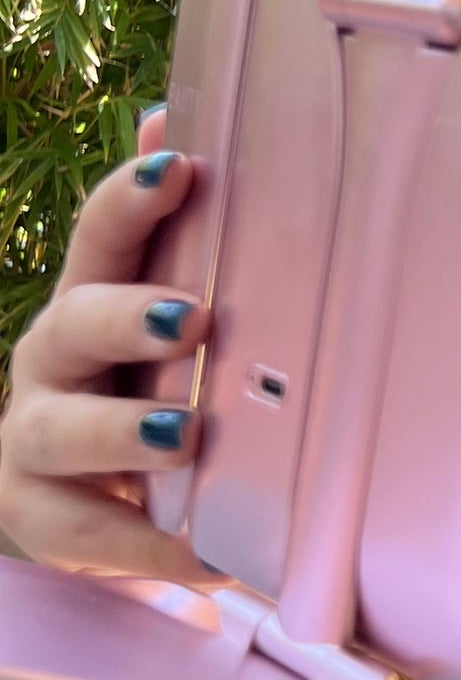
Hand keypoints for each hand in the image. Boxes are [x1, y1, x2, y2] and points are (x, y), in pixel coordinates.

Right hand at [0, 107, 212, 583]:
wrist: (98, 494)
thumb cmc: (146, 383)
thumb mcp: (169, 310)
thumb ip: (178, 233)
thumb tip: (168, 124)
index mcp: (93, 299)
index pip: (102, 237)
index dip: (131, 201)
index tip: (179, 169)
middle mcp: (53, 361)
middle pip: (73, 326)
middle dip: (126, 319)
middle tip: (193, 320)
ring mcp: (37, 439)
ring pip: (62, 430)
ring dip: (121, 431)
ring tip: (185, 435)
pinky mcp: (43, 517)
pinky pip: (89, 531)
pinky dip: (148, 544)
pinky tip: (204, 555)